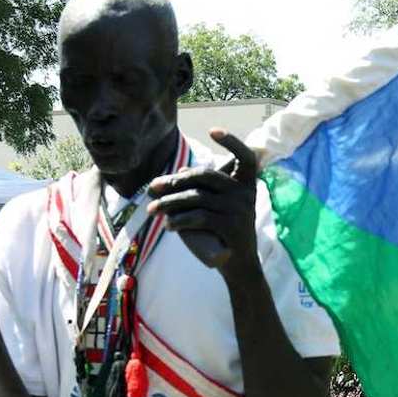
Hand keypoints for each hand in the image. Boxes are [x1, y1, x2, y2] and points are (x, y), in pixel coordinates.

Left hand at [148, 128, 258, 273]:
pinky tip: (167, 225)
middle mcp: (245, 194)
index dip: (232, 141)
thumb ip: (204, 189)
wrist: (239, 266)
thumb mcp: (219, 208)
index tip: (214, 130)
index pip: (244, 156)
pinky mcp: (231, 228)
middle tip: (153, 188)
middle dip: (174, 181)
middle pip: (204, 176)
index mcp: (246, 185)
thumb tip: (179, 169)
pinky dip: (178, 221)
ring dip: (168, 203)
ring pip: (195, 198)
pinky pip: (198, 217)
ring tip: (151, 211)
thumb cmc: (225, 233)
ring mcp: (239, 210)